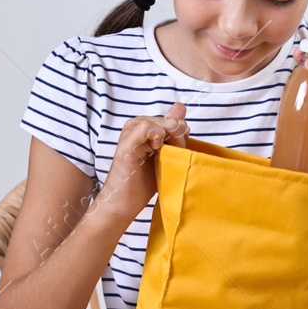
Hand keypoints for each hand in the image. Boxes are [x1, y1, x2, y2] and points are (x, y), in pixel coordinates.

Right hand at [95, 102, 188, 221]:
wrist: (124, 203)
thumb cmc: (144, 183)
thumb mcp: (166, 155)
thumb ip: (174, 133)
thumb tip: (181, 105)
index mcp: (147, 126)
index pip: (177, 121)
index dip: (183, 136)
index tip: (177, 152)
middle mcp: (137, 125)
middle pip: (173, 121)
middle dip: (179, 139)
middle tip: (170, 156)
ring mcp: (130, 132)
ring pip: (162, 121)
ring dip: (170, 140)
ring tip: (162, 156)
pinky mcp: (126, 142)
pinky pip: (148, 126)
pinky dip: (157, 136)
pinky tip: (155, 150)